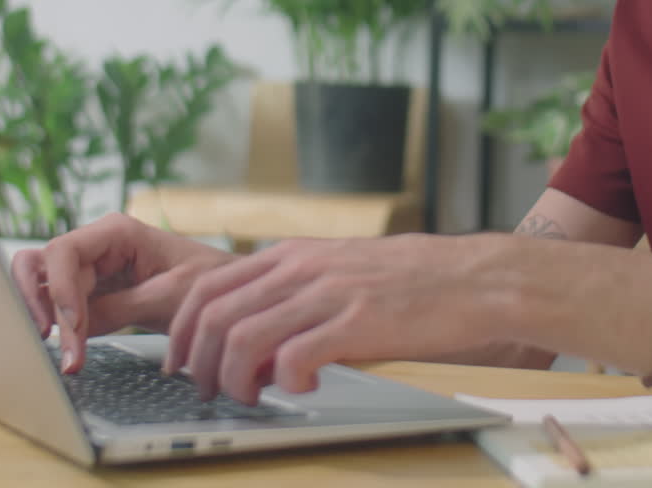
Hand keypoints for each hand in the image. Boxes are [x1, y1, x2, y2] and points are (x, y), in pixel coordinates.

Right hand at [11, 213, 235, 373]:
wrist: (229, 295)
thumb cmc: (210, 282)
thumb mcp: (168, 297)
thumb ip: (117, 309)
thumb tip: (72, 328)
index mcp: (117, 232)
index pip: (64, 252)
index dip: (59, 288)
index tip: (69, 325)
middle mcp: (96, 245)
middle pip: (43, 268)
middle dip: (42, 306)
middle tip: (52, 345)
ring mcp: (91, 269)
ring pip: (42, 284)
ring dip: (42, 316)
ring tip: (59, 353)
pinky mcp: (92, 293)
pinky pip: (60, 306)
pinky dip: (58, 328)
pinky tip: (68, 353)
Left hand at [162, 233, 518, 403]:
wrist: (472, 277)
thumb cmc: (409, 279)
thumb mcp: (338, 269)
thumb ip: (292, 293)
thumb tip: (251, 340)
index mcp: (291, 254)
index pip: (208, 286)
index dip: (180, 330)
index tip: (178, 363)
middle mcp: (301, 268)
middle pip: (213, 316)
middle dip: (199, 364)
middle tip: (210, 392)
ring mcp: (327, 294)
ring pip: (242, 340)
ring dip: (234, 381)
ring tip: (252, 398)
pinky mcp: (356, 323)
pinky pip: (294, 359)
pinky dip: (285, 383)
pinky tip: (305, 389)